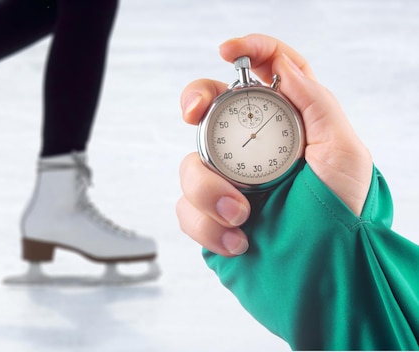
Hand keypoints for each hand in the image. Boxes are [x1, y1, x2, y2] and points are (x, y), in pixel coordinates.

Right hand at [176, 34, 372, 256]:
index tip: (227, 52)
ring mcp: (227, 180)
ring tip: (241, 215)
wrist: (324, 272)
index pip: (264, 72)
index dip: (246, 51)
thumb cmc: (342, 213)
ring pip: (190, 165)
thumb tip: (282, 67)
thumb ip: (316, 104)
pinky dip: (208, 226)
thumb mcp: (344, 153)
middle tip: (194, 115)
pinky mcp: (211, 214)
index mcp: (287, 123)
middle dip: (193, 102)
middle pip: (208, 106)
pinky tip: (238, 241)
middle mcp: (251, 146)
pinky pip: (187, 210)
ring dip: (209, 190)